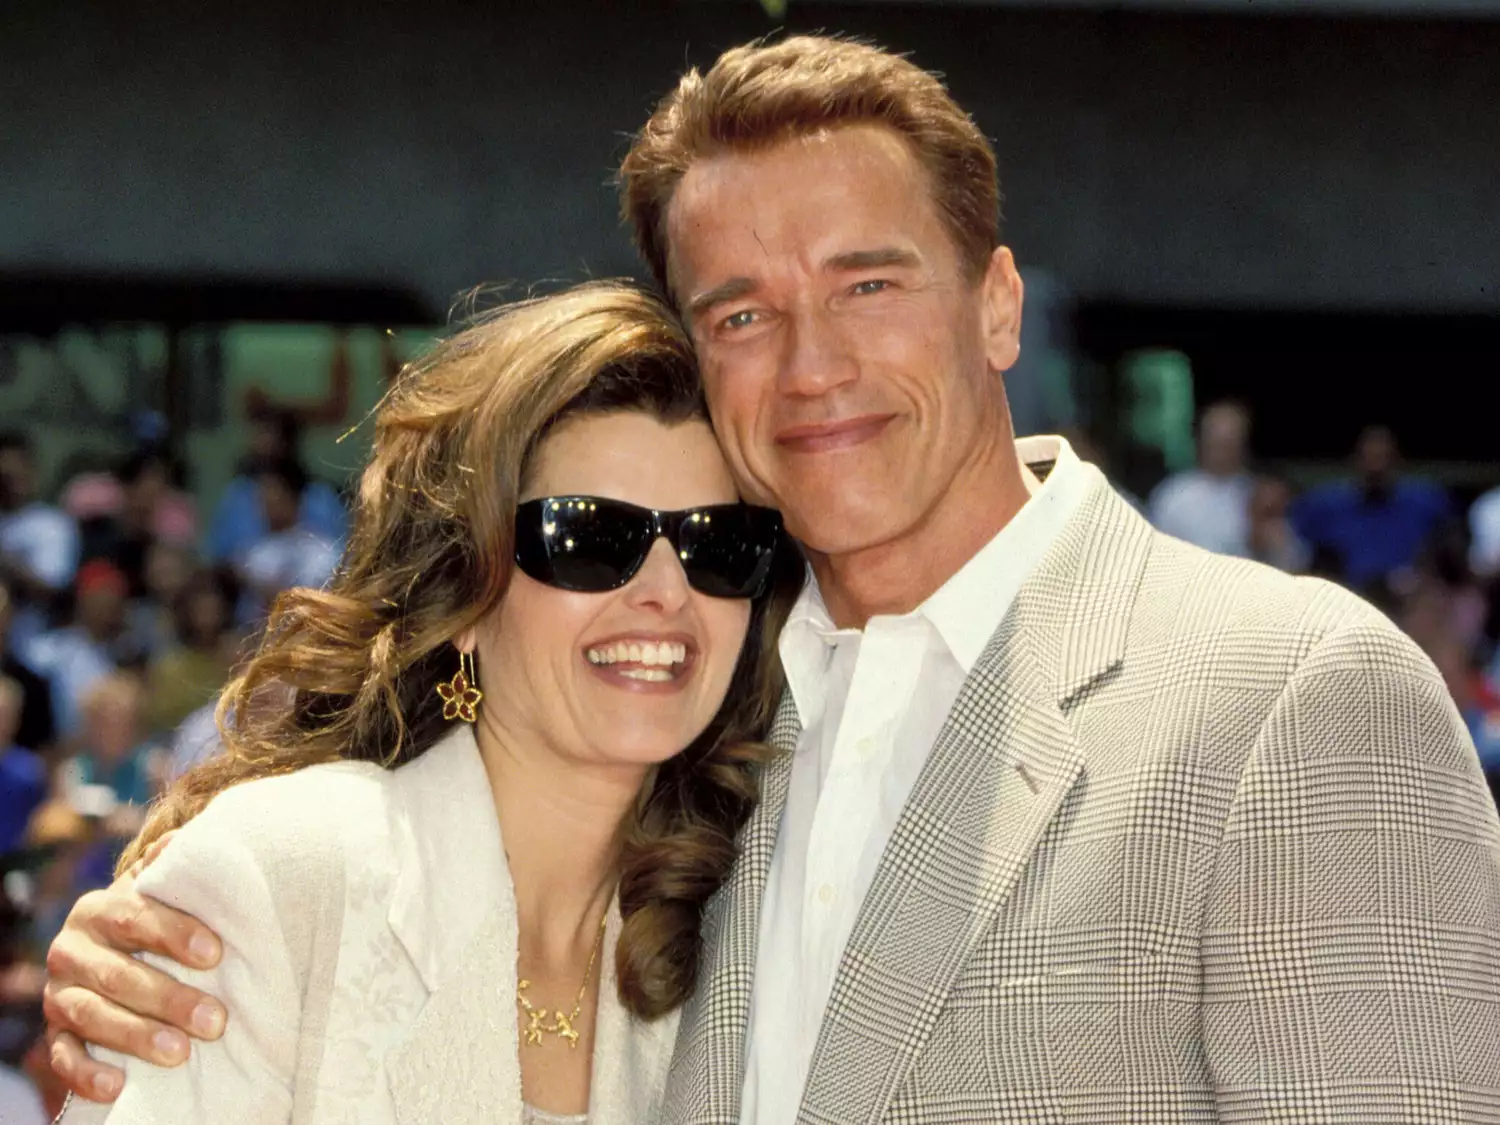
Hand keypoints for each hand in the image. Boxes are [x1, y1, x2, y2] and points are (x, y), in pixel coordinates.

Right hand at [43, 832, 228, 1102]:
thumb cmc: (158, 917)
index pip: (135, 917)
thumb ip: (177, 867)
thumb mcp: (165, 889)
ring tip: (181, 1053)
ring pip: (92, 1016)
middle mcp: (72, 949)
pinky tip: (118, 1086)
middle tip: (215, 1020)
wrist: (115, 949)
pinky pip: (63, 1056)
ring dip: (136, 1036)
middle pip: (117, 974)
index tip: (216, 954)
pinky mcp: (55, 1033)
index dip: (174, 933)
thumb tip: (190, 837)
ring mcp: (60, 993)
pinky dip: (86, 1074)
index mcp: (101, 908)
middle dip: (168, 998)